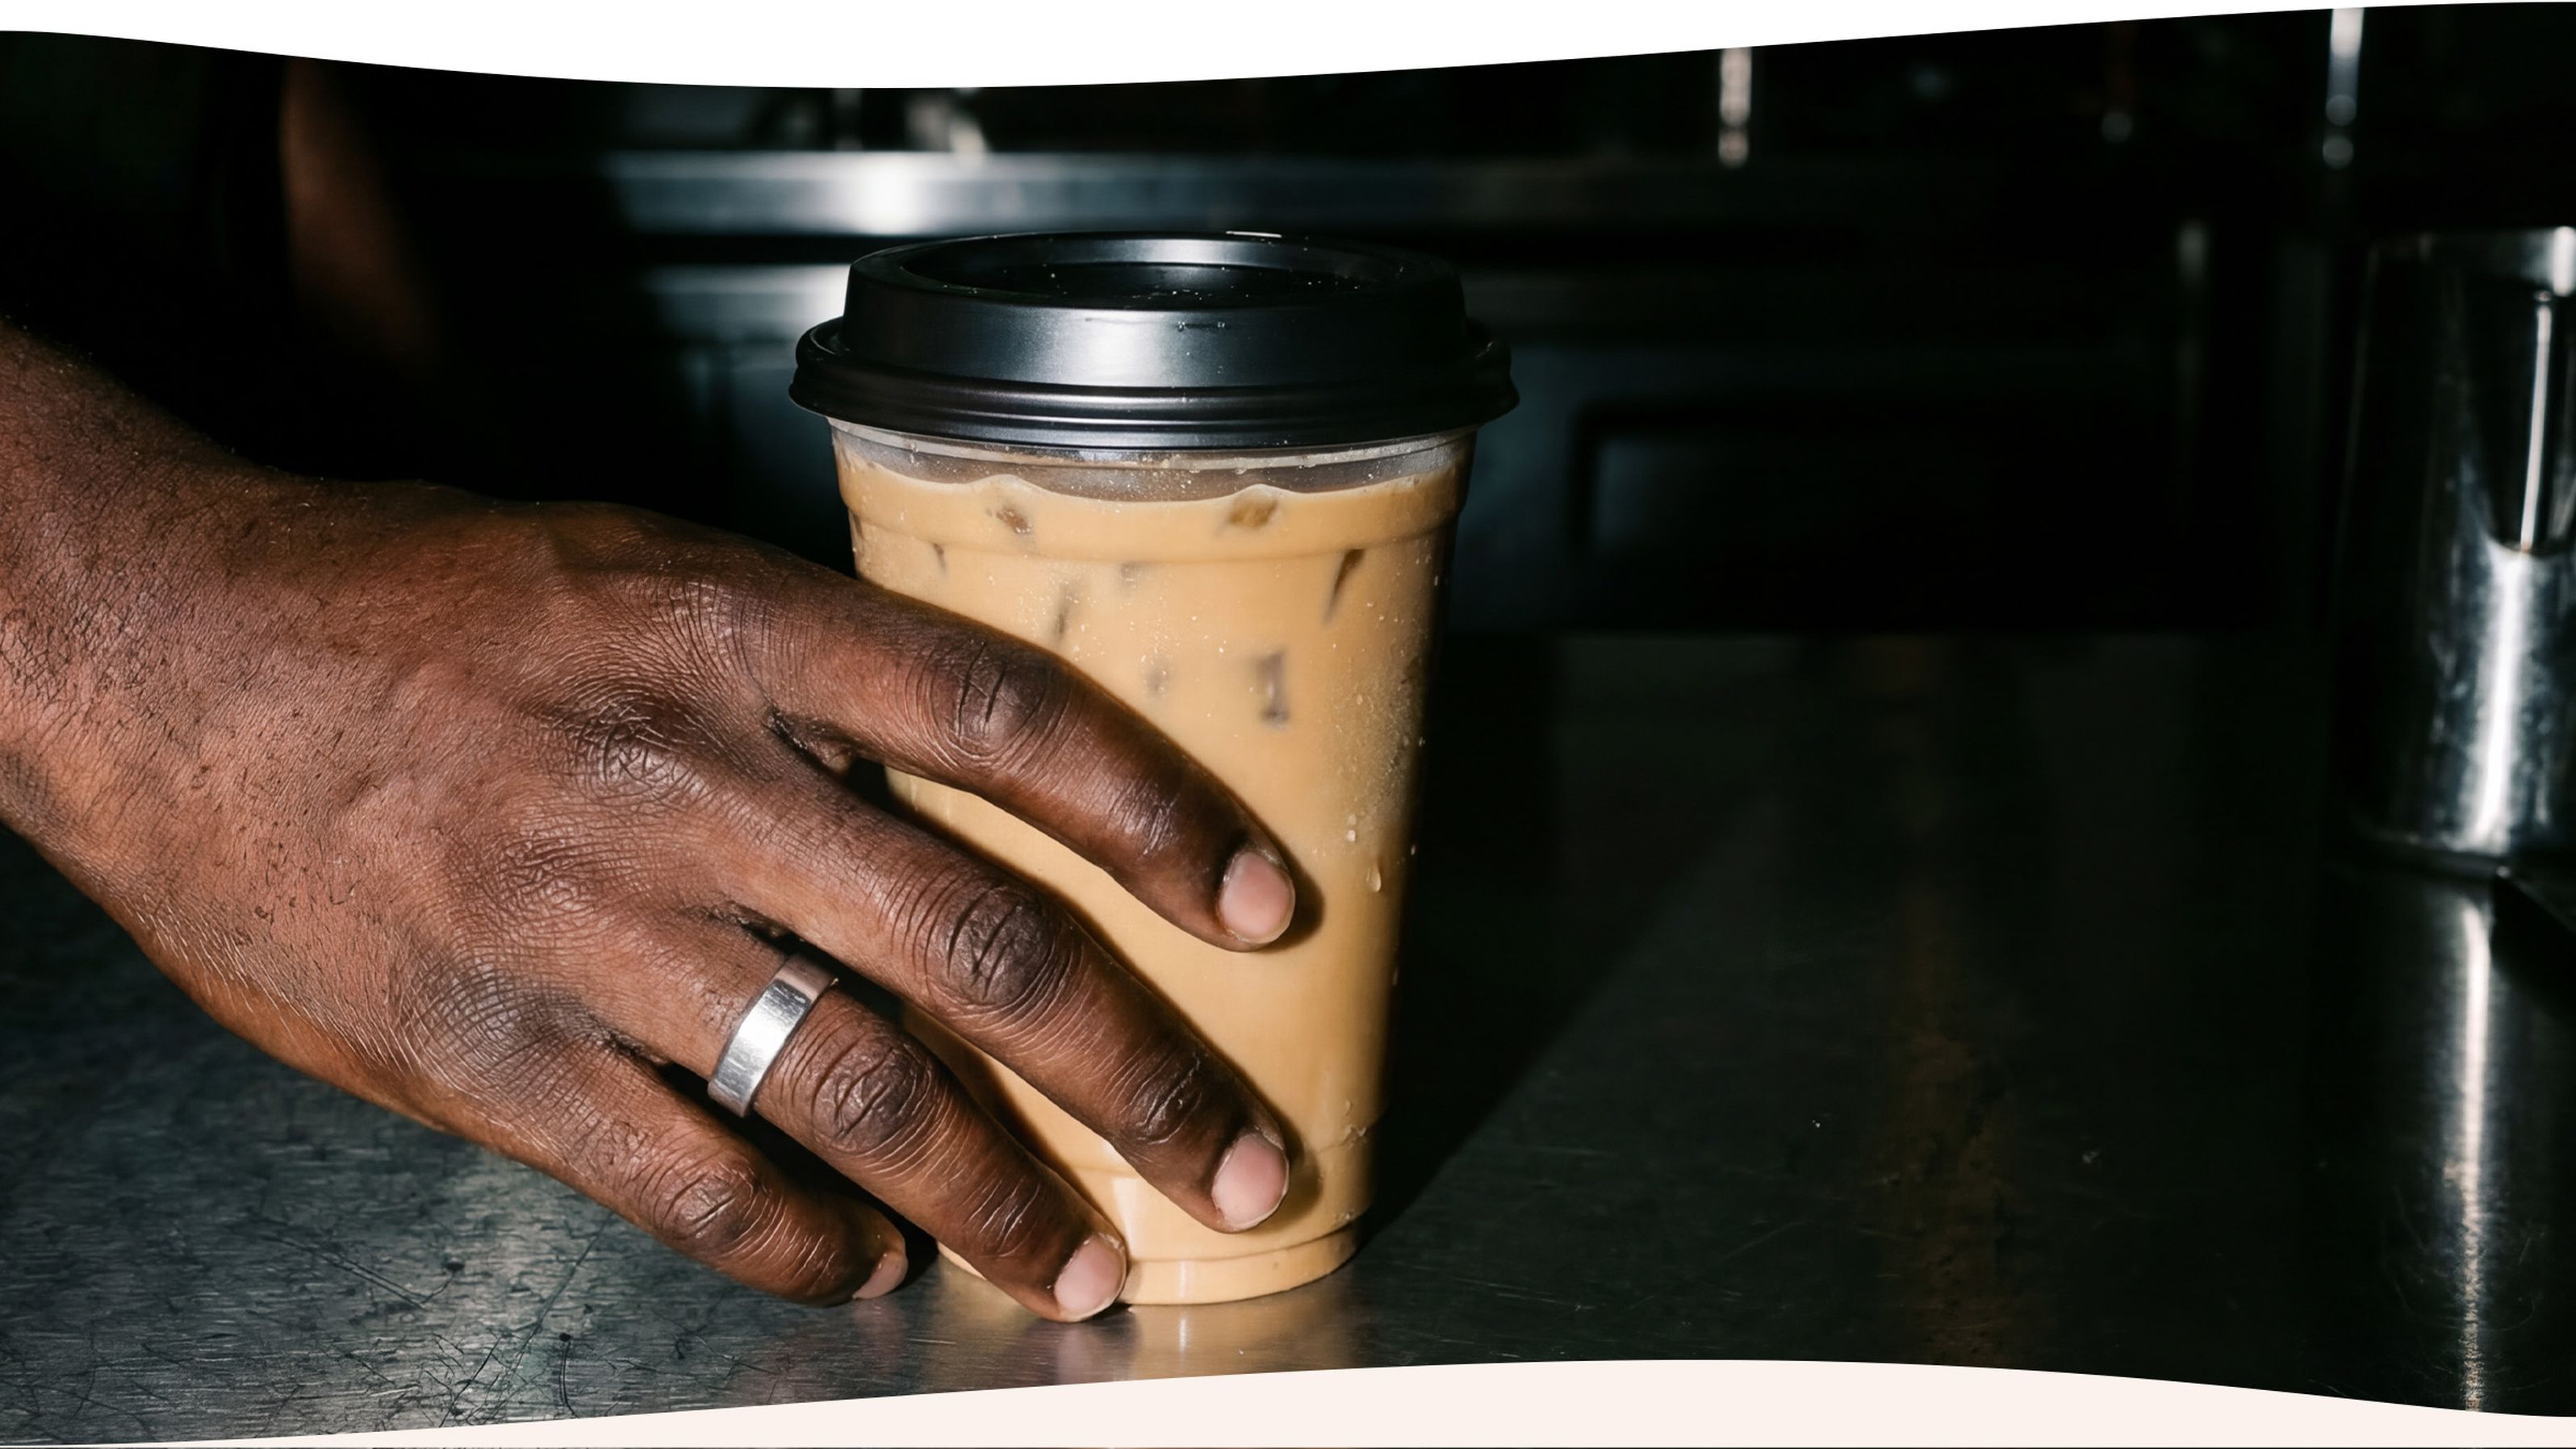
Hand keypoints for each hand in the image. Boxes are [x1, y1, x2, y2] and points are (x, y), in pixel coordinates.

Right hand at [18, 473, 1299, 1320]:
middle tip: (1242, 1158)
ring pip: (858, 1086)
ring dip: (999, 1195)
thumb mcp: (639, 572)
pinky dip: (802, 1242)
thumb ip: (806, 679)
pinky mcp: (489, 1054)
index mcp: (732, 627)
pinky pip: (691, 1179)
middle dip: (1140, 1073)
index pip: (1009, 719)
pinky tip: (868, 1266)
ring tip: (1084, 1259)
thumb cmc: (418, 608)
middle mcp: (682, 778)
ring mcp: (586, 926)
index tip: (1267, 907)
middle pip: (977, 942)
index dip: (1163, 820)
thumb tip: (979, 791)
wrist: (164, 659)